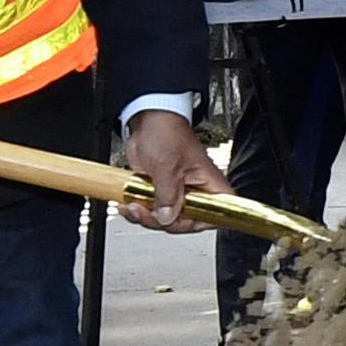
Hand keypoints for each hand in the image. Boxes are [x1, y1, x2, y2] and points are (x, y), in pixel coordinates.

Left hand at [120, 111, 227, 231]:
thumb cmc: (167, 134)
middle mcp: (197, 193)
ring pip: (165, 220)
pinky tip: (130, 205)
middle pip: (185, 223)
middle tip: (146, 210)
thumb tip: (167, 218)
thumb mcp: (168, 166)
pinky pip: (152, 212)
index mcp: (210, 186)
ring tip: (133, 206)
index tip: (174, 221)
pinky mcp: (160, 194)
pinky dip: (138, 211)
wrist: (147, 122)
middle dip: (161, 220)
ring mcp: (177, 195)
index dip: (195, 223)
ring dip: (145, 217)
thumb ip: (168, 195)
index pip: (216, 215)